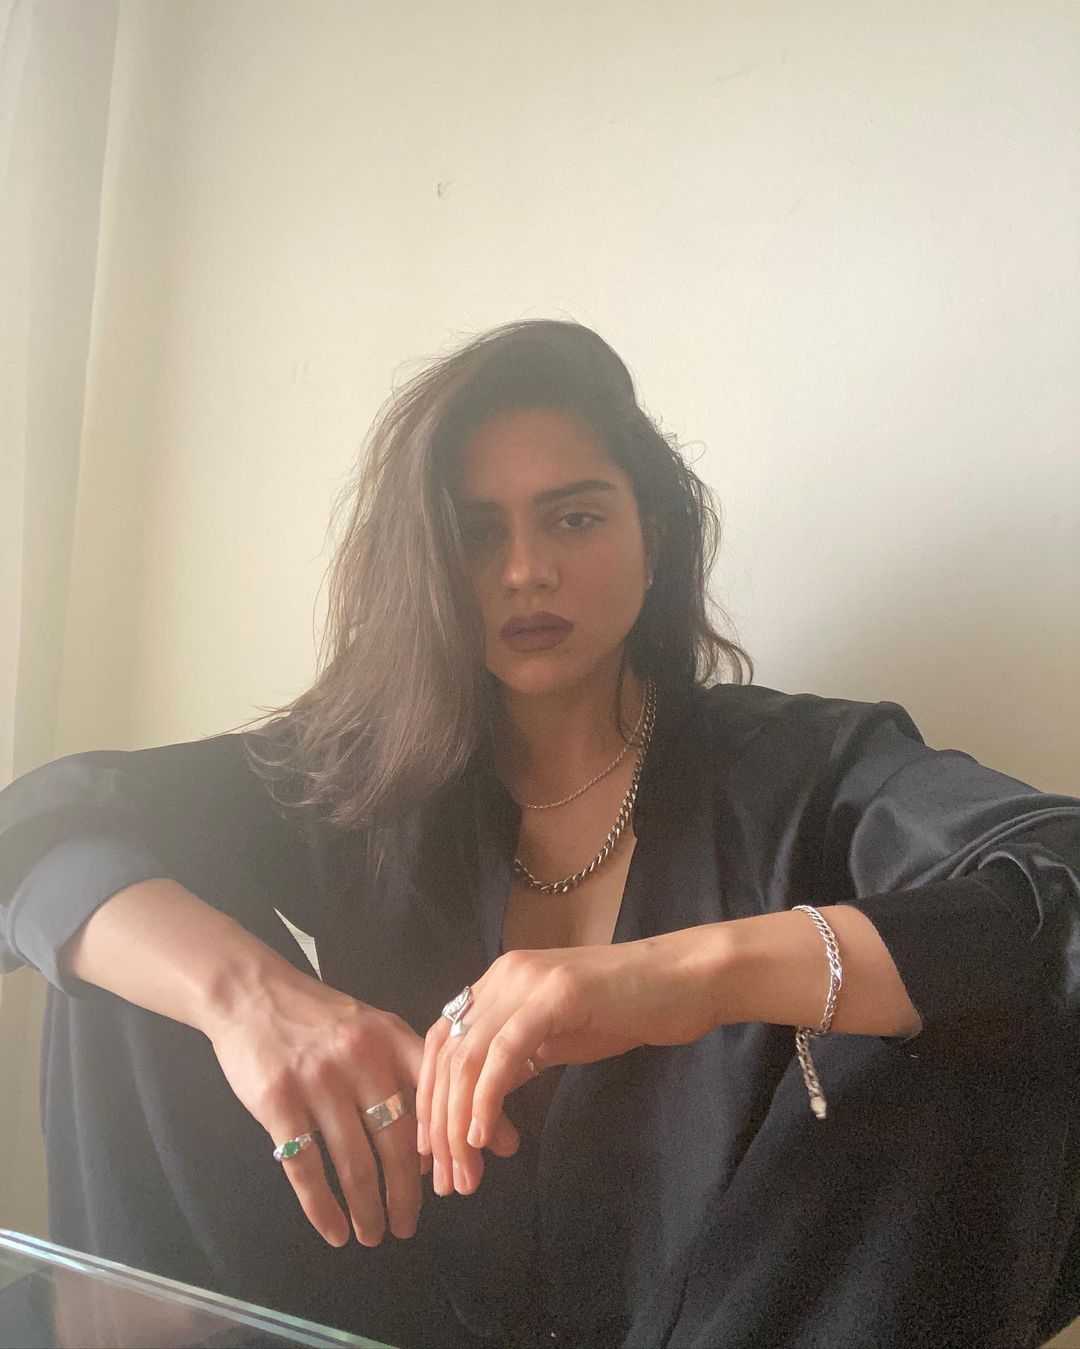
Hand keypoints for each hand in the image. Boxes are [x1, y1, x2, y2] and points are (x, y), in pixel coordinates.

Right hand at [205, 962, 426, 1248]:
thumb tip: (449, 1127)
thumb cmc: (321, 1018)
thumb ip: (410, 1069)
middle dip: (407, 1193)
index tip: (464, 1180)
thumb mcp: (373, 1026)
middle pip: (397, 1140)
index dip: (451, 1143)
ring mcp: (318, 1080)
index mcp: (391, 1039)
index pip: (433, 1096)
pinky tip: (334, 1230)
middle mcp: (361, 1059)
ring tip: (374, 1235)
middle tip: (410, 1225)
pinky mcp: (278, 1101)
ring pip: (354, 1162)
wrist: (253, 994)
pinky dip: (322, 1208)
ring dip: (368, 1208)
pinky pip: (304, 1167)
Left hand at [415, 933, 719, 1196]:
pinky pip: (505, 1053)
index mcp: (499, 980)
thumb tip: (477, 1105)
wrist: (686, 980)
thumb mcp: (558, 1036)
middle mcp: (503, 974)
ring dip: (458, 1123)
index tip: (434, 1154)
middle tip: (449, 1179)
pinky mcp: (556, 996)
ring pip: (468, 1058)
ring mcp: (528, 981)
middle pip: (446, 1054)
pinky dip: (486, 1098)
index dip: (429, 1099)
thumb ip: (516, 1059)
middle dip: (439, 1124)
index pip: (441, 1041)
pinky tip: (482, 1136)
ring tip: (466, 1173)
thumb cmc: (629, 1009)